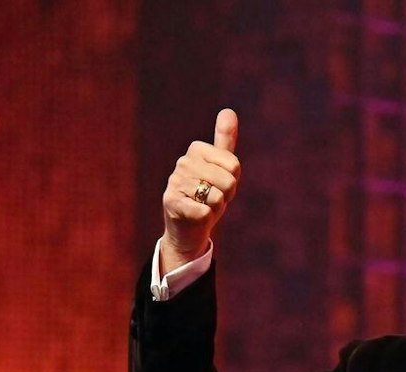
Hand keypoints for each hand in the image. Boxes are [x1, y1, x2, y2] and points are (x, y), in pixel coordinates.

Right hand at [160, 109, 239, 273]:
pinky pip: (204, 212)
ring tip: (202, 206)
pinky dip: (205, 218)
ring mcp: (175, 181)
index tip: (219, 184)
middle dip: (225, 196)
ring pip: (217, 198)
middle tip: (211, 198)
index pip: (234, 165)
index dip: (232, 180)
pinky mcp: (171, 203)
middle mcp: (183, 162)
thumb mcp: (221, 167)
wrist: (188, 227)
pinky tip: (194, 216)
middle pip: (228, 181)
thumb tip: (228, 110)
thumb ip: (225, 140)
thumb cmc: (207, 195)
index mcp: (197, 149)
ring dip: (215, 208)